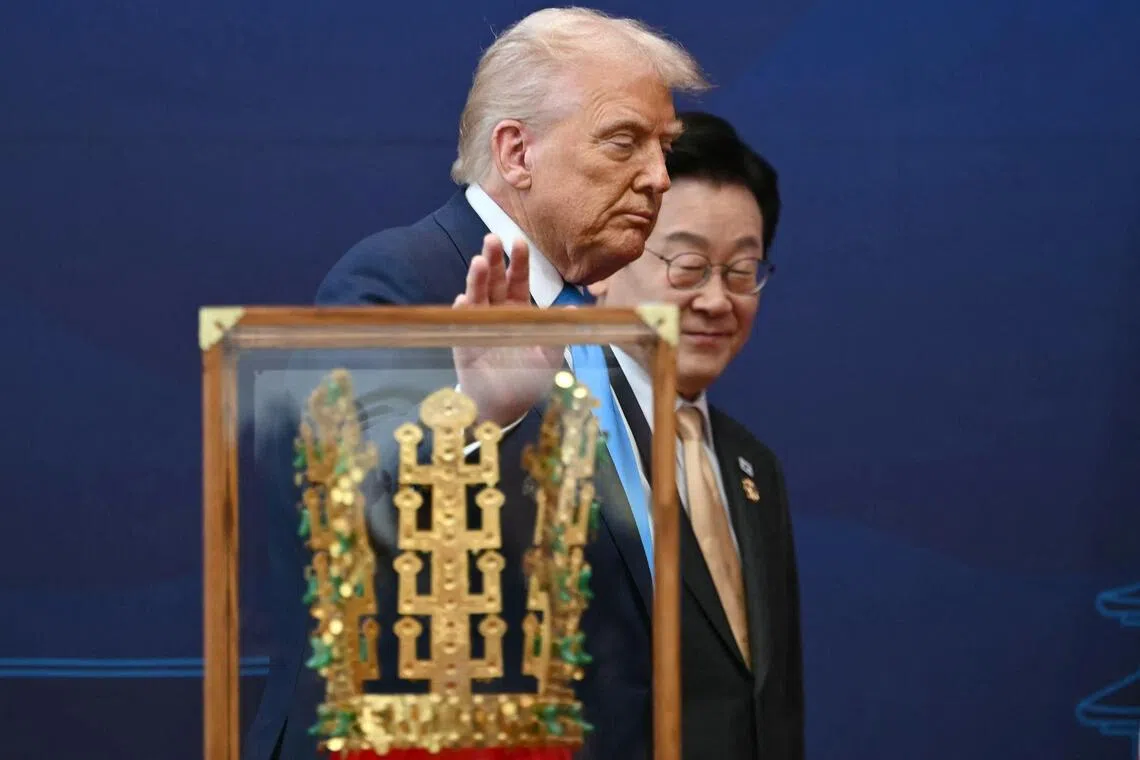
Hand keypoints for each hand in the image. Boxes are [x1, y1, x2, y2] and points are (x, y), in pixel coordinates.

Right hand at [452, 234, 564, 426]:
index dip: (518, 262)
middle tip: (492, 239)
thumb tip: (575, 311)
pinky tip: (463, 300)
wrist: (506, 406)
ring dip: (476, 279)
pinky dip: (462, 312)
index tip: (518, 242)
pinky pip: (461, 324)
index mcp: (519, 310)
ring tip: (478, 262)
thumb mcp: (550, 356)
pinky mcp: (463, 343)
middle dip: (493, 260)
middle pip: (494, 281)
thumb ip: (559, 332)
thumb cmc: (528, 378)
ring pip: (476, 296)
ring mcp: (477, 325)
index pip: (518, 280)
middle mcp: (497, 312)